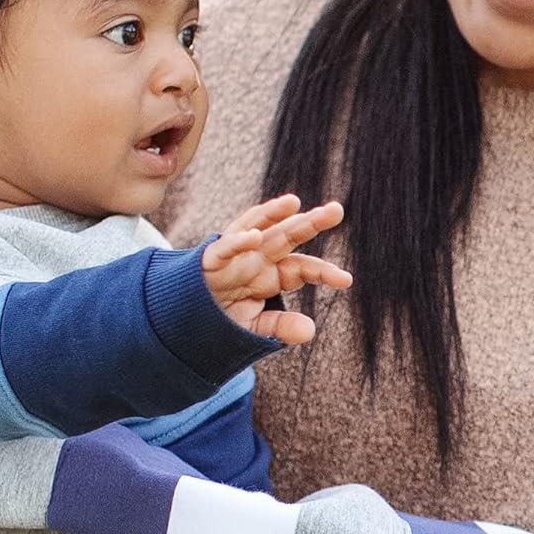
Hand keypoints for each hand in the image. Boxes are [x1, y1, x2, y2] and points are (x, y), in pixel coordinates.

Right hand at [201, 194, 351, 344]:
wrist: (188, 317)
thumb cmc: (223, 317)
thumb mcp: (254, 327)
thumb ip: (279, 327)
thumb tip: (309, 331)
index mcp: (273, 275)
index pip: (303, 268)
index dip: (324, 272)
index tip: (346, 280)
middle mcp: (258, 259)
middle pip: (288, 236)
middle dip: (311, 223)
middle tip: (337, 210)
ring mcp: (236, 255)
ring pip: (258, 228)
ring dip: (274, 213)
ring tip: (294, 203)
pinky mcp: (210, 259)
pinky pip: (225, 247)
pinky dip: (238, 241)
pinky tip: (255, 237)